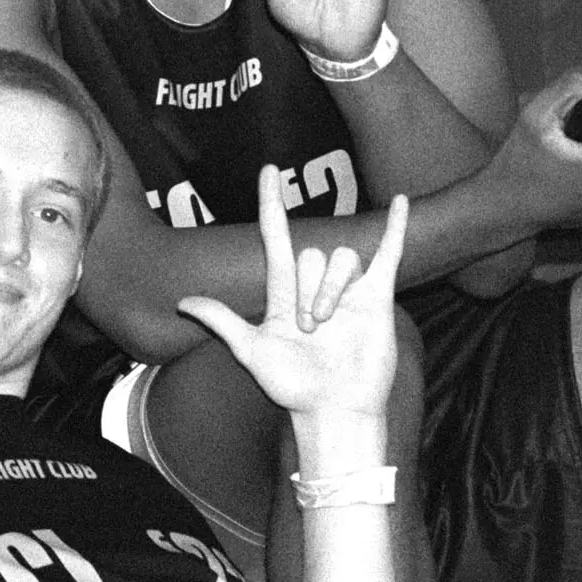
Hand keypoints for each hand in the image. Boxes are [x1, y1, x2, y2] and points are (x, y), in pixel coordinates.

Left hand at [178, 166, 405, 421]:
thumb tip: (182, 302)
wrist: (334, 410)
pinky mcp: (377, 299)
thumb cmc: (293, 386)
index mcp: (284, 292)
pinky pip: (388, 255)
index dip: (272, 203)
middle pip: (310, 253)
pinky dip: (395, 228)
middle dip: (306, 291)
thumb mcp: (251, 350)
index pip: (276, 235)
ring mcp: (348, 291)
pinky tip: (398, 202)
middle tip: (308, 329)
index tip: (269, 171)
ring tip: (327, 325)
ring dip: (331, 290)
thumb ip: (222, 320)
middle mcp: (315, 286)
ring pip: (340, 258)